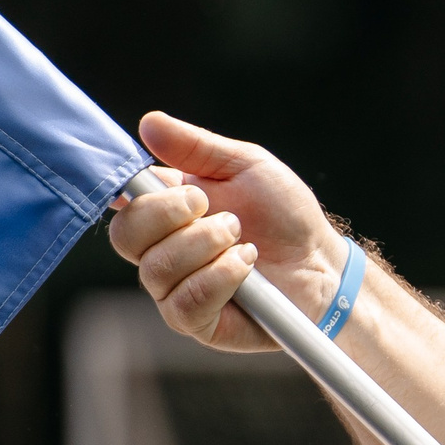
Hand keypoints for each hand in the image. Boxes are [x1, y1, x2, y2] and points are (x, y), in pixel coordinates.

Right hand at [107, 111, 345, 350]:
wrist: (322, 262)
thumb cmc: (284, 214)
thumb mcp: (246, 166)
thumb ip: (196, 147)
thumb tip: (149, 122)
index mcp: (166, 212)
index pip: (122, 205)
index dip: (130, 194)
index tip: (161, 183)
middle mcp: (162, 251)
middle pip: (125, 236)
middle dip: (170, 216)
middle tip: (218, 209)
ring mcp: (175, 289)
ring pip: (156, 270)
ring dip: (205, 246)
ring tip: (244, 239)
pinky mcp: (197, 322)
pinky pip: (185, 303)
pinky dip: (219, 277)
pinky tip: (247, 266)